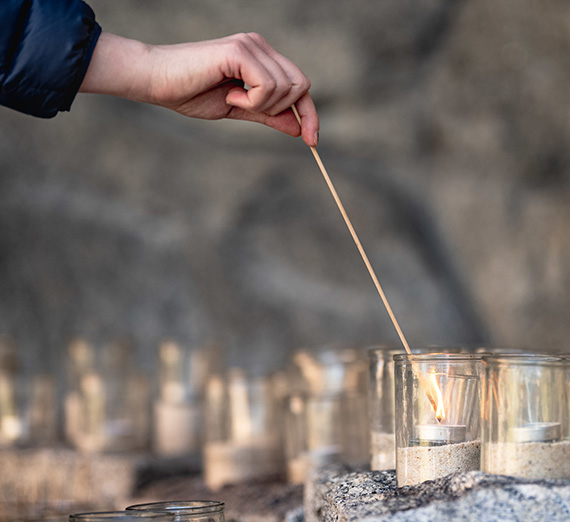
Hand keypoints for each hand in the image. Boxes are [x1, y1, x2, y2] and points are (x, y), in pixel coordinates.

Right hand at [80, 32, 318, 145]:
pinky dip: (252, 100)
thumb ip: (268, 115)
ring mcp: (251, 45)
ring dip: (260, 105)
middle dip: (280, 109)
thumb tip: (298, 127)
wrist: (157, 82)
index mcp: (262, 58)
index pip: (300, 86)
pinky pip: (268, 86)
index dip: (310, 114)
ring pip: (285, 88)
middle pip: (301, 86)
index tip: (312, 141)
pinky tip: (229, 93)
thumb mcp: (238, 109)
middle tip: (244, 105)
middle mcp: (260, 46)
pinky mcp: (239, 51)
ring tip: (231, 97)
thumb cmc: (191, 93)